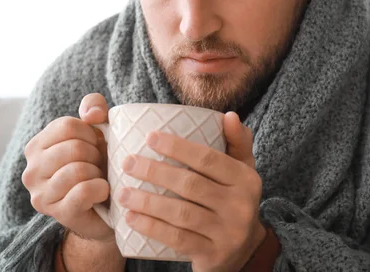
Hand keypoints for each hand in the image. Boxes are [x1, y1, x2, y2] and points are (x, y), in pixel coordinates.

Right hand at [22, 93, 113, 242]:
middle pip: (73, 148)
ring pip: (78, 170)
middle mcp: (31, 170)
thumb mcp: (98, 130)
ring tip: (98, 178)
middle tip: (99, 165)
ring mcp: (41, 195)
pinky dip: (101, 188)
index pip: (67, 126)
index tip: (95, 145)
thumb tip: (92, 114)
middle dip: (96, 154)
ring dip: (98, 173)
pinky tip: (102, 191)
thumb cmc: (99, 164)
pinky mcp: (58, 213)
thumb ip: (94, 108)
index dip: (91, 133)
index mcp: (37, 146)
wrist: (108, 206)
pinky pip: (84, 191)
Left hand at [117, 112, 265, 271]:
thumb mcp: (242, 171)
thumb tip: (228, 115)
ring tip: (122, 193)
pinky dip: (152, 227)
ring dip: (147, 202)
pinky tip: (131, 218)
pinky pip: (177, 239)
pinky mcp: (213, 255)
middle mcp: (241, 206)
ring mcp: (228, 233)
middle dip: (154, 172)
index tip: (149, 137)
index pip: (208, 159)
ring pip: (181, 213)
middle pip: (191, 184)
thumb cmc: (233, 200)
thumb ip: (237, 142)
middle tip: (128, 163)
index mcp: (247, 179)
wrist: (244, 251)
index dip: (177, 147)